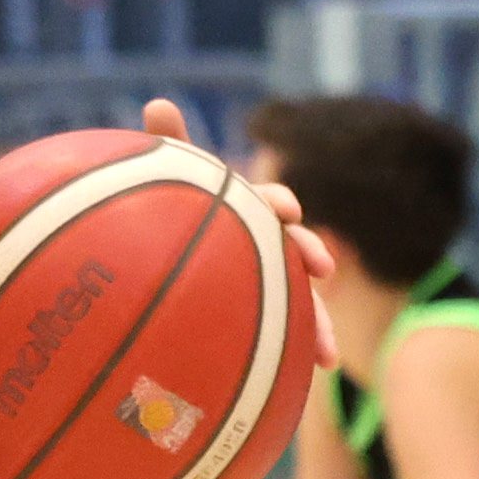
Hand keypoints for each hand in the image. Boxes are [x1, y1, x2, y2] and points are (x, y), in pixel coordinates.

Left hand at [145, 95, 338, 370]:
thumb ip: (162, 152)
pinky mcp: (263, 328)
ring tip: (327, 352)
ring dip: (317, 326)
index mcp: (237, 218)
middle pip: (292, 251)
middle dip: (307, 258)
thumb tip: (158, 98)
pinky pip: (284, 345)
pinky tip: (309, 380)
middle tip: (316, 267)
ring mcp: (264, 289)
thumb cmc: (156, 231)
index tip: (285, 213)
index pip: (263, 204)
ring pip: (297, 305)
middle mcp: (258, 249)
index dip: (277, 207)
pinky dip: (297, 358)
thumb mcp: (153, 196)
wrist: (151, 301)